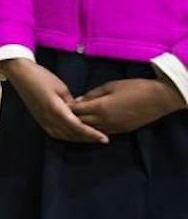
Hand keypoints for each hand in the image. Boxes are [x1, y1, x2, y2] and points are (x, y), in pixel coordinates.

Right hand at [3, 60, 107, 143]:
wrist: (20, 74)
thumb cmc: (41, 77)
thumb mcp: (61, 87)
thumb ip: (71, 102)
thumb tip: (79, 112)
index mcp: (56, 110)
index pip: (78, 127)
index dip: (92, 134)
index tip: (105, 139)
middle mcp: (49, 119)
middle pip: (72, 134)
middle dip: (88, 138)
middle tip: (103, 138)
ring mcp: (43, 120)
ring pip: (64, 136)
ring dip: (78, 138)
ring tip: (91, 138)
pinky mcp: (40, 120)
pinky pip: (56, 133)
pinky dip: (67, 136)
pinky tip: (74, 134)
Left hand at [71, 78, 185, 134]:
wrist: (158, 99)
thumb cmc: (134, 88)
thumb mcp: (110, 86)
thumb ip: (93, 94)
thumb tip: (79, 100)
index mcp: (100, 107)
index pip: (77, 110)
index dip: (68, 107)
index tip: (60, 103)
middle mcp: (104, 120)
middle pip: (81, 122)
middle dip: (71, 118)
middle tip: (63, 113)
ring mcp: (113, 128)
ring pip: (90, 130)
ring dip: (81, 126)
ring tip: (73, 120)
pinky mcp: (121, 131)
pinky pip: (102, 132)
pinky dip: (93, 129)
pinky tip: (88, 125)